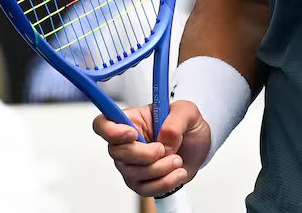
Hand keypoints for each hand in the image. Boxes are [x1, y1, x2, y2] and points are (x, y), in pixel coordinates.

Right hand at [92, 102, 211, 197]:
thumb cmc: (187, 125)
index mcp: (132, 120)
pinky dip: (165, 182)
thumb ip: (176, 120)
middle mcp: (126, 143)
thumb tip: (164, 137)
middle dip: (144, 154)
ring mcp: (131, 164)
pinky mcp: (142, 182)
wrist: (199, 147)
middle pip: (116, 153)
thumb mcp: (188, 111)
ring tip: (177, 160)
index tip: (132, 134)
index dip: (111, 131)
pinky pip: (145, 189)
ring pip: (131, 173)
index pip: (102, 124)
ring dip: (159, 168)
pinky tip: (179, 172)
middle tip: (164, 149)